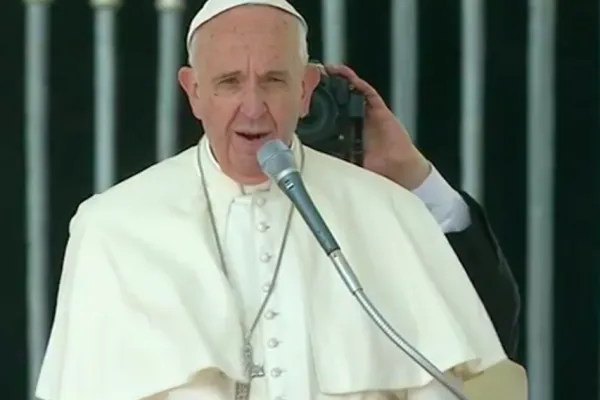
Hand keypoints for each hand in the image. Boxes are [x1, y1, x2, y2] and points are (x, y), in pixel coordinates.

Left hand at [318, 64, 430, 189]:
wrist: (398, 171)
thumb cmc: (376, 169)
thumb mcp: (345, 163)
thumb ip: (330, 158)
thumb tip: (307, 161)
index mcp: (343, 133)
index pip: (326, 115)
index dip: (314, 105)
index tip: (300, 96)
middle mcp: (354, 120)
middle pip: (336, 99)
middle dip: (324, 87)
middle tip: (308, 77)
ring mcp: (366, 113)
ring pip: (349, 91)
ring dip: (338, 79)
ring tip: (324, 69)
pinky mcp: (379, 110)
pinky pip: (366, 92)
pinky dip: (355, 81)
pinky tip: (343, 73)